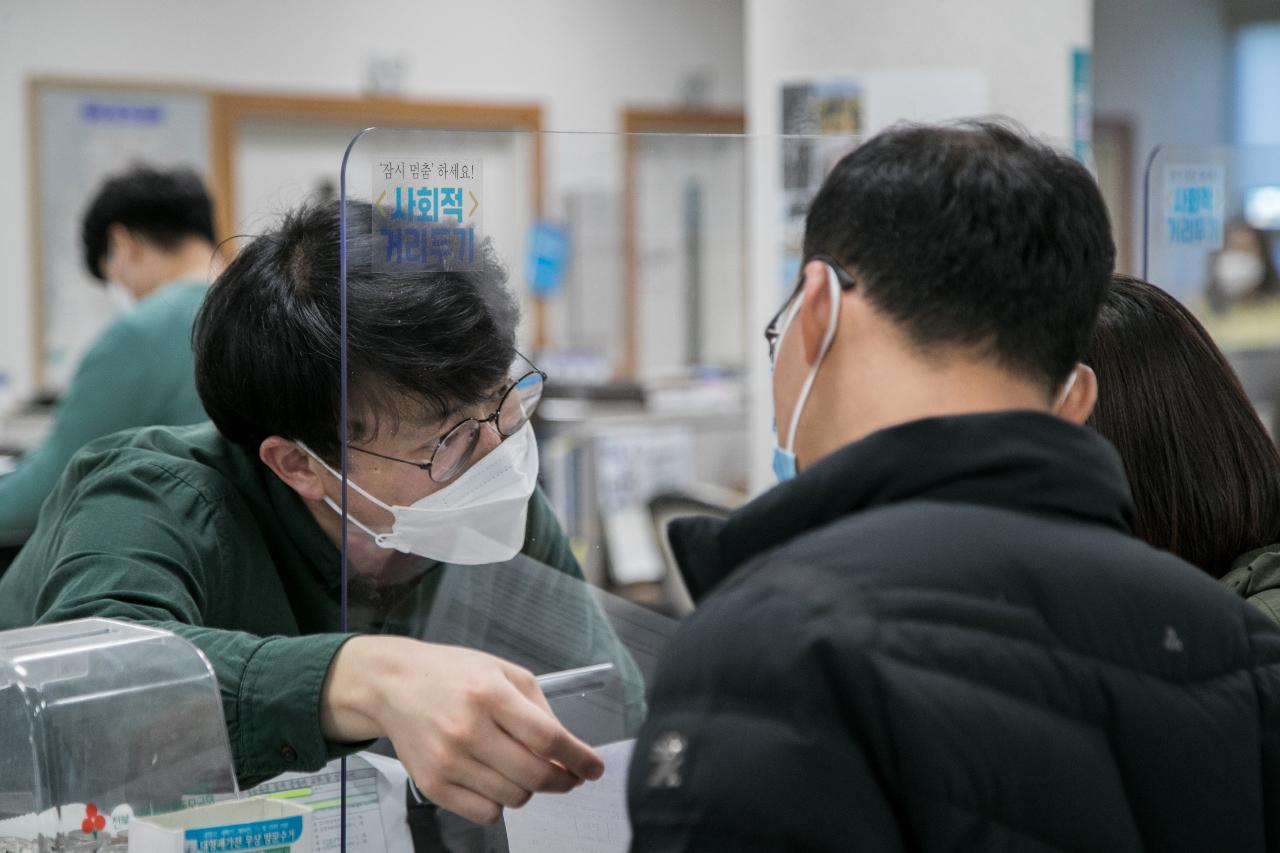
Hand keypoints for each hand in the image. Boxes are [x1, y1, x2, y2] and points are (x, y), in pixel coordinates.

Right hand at [321, 635, 603, 823]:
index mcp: (490, 695)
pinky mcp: (433, 785)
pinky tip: (495, 779)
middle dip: (563, 780)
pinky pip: (486, 813)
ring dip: (530, 788)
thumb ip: (538, 708)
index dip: (579, 758)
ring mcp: (448, 761)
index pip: (548, 738)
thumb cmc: (454, 674)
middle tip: (570, 776)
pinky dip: (500, 802)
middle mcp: (468, 730)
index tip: (594, 768)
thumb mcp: (503, 672)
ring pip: (514, 797)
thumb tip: (567, 749)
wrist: (394, 685)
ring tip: (522, 768)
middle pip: (535, 775)